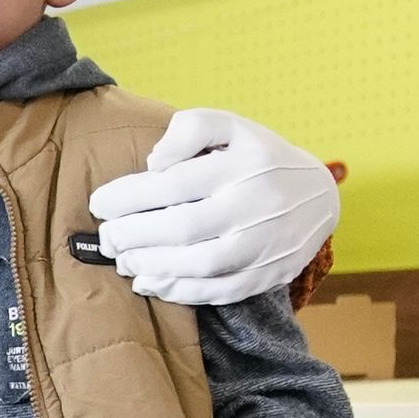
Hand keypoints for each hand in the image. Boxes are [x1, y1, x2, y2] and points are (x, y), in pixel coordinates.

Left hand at [85, 109, 338, 305]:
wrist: (318, 196)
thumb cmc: (258, 157)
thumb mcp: (229, 126)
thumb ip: (189, 130)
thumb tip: (154, 164)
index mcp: (243, 164)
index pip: (173, 183)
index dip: (127, 197)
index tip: (100, 203)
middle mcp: (257, 204)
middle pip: (182, 227)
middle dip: (132, 236)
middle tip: (106, 238)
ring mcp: (266, 243)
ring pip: (200, 264)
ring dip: (151, 266)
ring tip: (124, 261)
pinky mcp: (270, 273)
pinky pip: (220, 290)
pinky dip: (181, 291)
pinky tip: (151, 283)